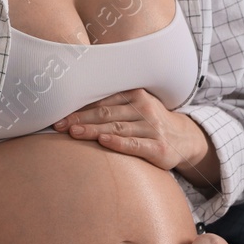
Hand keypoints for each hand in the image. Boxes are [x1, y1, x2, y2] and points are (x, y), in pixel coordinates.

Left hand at [53, 89, 217, 183]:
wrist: (184, 138)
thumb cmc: (150, 123)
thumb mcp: (136, 107)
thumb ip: (112, 105)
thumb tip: (74, 109)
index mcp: (135, 95)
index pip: (103, 100)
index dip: (80, 106)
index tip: (59, 112)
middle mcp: (143, 108)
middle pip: (106, 112)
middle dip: (80, 118)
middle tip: (59, 124)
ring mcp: (151, 127)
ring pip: (116, 127)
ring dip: (93, 129)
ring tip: (73, 132)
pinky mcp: (157, 147)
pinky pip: (134, 144)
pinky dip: (118, 142)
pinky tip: (103, 141)